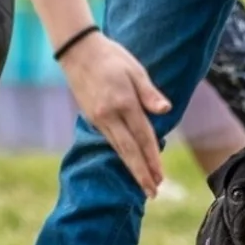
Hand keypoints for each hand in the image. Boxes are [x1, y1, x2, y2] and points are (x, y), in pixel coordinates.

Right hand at [58, 31, 171, 197]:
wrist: (78, 51)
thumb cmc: (112, 56)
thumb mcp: (135, 70)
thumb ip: (149, 93)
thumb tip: (166, 109)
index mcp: (124, 102)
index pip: (143, 136)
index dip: (153, 158)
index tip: (161, 177)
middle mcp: (109, 114)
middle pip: (129, 150)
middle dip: (141, 173)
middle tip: (152, 193)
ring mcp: (98, 118)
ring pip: (118, 149)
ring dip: (132, 167)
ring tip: (144, 184)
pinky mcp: (92, 117)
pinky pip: (110, 140)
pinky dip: (121, 154)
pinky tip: (129, 162)